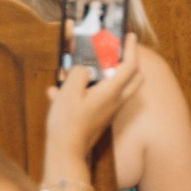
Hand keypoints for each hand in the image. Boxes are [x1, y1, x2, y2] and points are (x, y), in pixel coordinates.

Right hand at [45, 37, 144, 161]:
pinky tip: (57, 93)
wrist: (65, 153)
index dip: (131, 48)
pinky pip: (97, 98)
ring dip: (104, 75)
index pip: (131, 65)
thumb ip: (79, 73)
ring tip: (79, 69)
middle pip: (133, 77)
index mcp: (112, 91)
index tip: (129, 36)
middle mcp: (115, 100)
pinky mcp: (99, 117)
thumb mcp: (69, 92)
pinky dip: (84, 91)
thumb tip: (84, 69)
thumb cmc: (68, 123)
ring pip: (116, 87)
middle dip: (128, 61)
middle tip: (113, 52)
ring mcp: (108, 110)